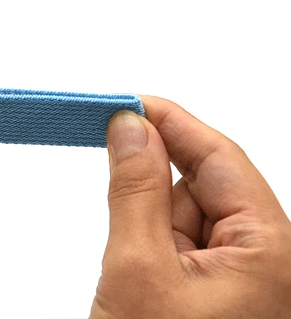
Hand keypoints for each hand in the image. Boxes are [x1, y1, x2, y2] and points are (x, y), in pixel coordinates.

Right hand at [91, 96, 290, 317]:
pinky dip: (153, 251)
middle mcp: (266, 258)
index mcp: (268, 249)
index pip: (219, 157)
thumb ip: (135, 190)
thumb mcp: (138, 266)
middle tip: (124, 223)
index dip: (170, 123)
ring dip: (150, 234)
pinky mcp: (219, 288)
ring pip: (185, 216)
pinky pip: (181, 244)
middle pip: (200, 186)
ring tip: (138, 281)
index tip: (124, 104)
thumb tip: (130, 128)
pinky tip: (144, 285)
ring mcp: (243, 275)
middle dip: (153, 199)